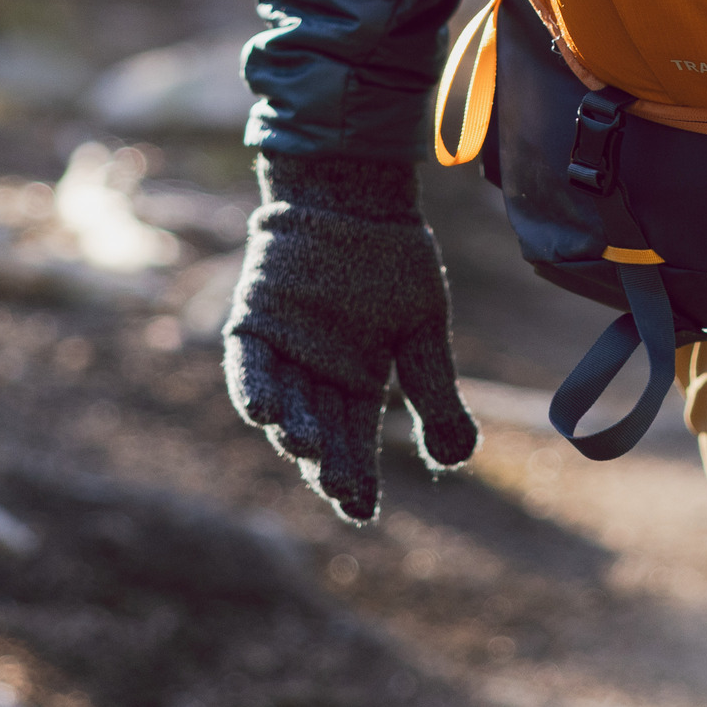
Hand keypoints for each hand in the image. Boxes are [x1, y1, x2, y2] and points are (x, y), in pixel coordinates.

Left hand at [222, 156, 476, 523]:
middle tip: (337, 486)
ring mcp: (283, 352)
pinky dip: (253, 384)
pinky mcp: (255, 322)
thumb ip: (436, 395)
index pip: (354, 444)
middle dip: (326, 461)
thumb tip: (458, 460)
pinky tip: (262, 409)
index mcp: (357, 386)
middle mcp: (315, 379)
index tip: (361, 511)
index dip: (354, 477)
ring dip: (292, 426)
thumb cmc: (393, 264)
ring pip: (285, 402)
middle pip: (320, 431)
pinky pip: (249, 361)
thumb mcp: (423, 331)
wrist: (357, 195)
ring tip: (304, 444)